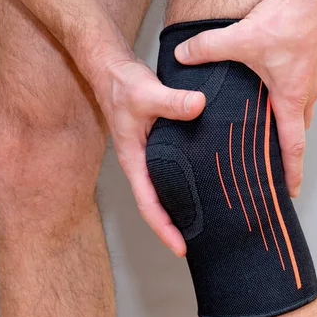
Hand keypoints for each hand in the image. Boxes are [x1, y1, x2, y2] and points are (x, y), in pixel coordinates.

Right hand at [92, 56, 205, 255]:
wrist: (111, 68)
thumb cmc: (121, 83)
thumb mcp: (146, 92)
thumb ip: (172, 101)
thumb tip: (199, 106)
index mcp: (133, 160)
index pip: (148, 204)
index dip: (164, 228)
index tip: (181, 248)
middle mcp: (140, 162)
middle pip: (156, 204)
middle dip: (174, 226)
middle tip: (199, 243)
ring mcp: (148, 154)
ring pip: (164, 189)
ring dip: (179, 207)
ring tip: (204, 222)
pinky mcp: (157, 143)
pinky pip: (171, 171)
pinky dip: (184, 183)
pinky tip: (202, 184)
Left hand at [175, 0, 316, 196]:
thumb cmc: (290, 20)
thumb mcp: (240, 38)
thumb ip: (206, 48)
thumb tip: (181, 56)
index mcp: (292, 98)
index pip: (293, 146)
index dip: (291, 171)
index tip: (291, 190)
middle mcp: (308, 92)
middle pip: (297, 130)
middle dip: (285, 150)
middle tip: (271, 163)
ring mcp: (316, 77)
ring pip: (301, 108)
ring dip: (287, 121)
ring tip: (267, 129)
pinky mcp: (316, 61)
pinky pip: (303, 88)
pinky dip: (290, 97)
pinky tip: (272, 89)